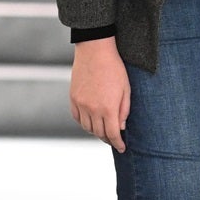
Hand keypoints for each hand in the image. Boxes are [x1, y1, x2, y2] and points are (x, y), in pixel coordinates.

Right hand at [69, 37, 129, 151]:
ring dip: (96, 132)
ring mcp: (81, 104)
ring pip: (87, 127)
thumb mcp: (126, 89)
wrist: (95, 51)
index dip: (118, 144)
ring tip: (103, 130)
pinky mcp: (73, 98)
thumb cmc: (115, 68)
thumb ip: (124, 110)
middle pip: (99, 133)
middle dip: (108, 139)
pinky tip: (91, 121)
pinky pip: (77, 118)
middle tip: (114, 139)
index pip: (113, 134)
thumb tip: (121, 127)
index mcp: (109, 108)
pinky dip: (84, 123)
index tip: (122, 148)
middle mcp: (93, 109)